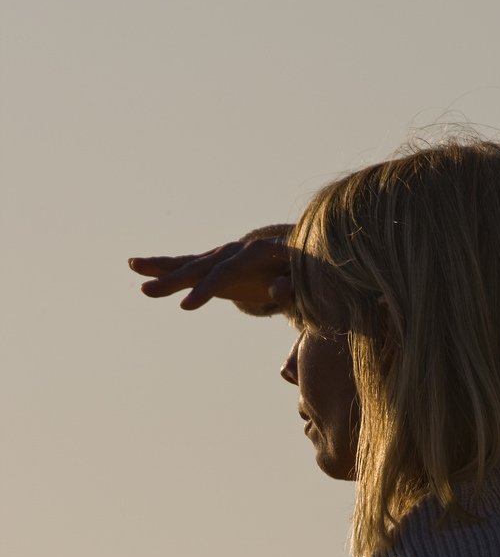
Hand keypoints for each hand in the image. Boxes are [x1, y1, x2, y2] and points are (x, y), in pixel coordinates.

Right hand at [128, 225, 293, 315]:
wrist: (306, 258)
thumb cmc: (308, 274)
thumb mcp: (306, 283)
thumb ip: (294, 287)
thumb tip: (278, 289)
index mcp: (258, 253)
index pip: (227, 273)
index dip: (206, 289)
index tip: (185, 306)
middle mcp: (236, 250)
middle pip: (202, 266)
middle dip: (174, 279)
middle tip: (148, 291)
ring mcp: (225, 256)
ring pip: (189, 264)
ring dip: (162, 268)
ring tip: (133, 266)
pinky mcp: (216, 264)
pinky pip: (187, 266)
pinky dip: (164, 266)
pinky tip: (138, 265)